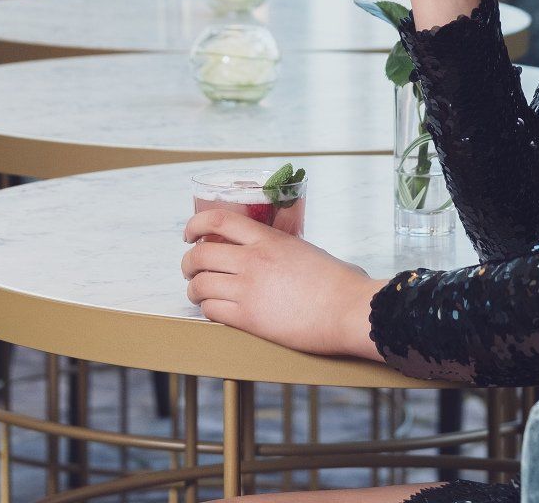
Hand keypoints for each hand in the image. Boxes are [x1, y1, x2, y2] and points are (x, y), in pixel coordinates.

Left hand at [181, 208, 384, 360]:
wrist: (349, 310)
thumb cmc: (339, 282)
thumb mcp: (305, 250)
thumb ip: (281, 248)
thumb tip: (277, 252)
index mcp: (268, 239)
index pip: (216, 220)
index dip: (195, 224)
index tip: (190, 233)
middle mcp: (252, 260)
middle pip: (199, 255)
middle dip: (188, 263)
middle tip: (190, 269)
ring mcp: (248, 290)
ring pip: (200, 285)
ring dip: (194, 289)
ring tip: (199, 293)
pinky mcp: (249, 319)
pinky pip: (212, 311)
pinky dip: (207, 309)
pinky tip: (215, 310)